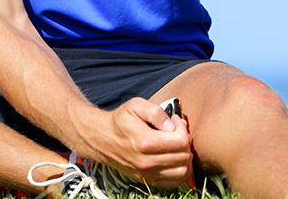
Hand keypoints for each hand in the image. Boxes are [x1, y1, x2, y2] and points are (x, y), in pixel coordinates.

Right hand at [75, 97, 193, 186]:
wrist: (101, 139)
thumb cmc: (120, 121)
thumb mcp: (136, 106)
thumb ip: (156, 112)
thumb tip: (172, 125)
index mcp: (145, 142)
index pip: (181, 141)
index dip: (182, 128)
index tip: (174, 120)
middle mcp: (146, 162)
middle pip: (184, 156)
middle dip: (185, 140)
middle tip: (177, 130)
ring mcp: (147, 173)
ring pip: (182, 171)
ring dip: (186, 157)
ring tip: (178, 144)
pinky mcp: (147, 179)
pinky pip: (174, 181)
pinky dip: (181, 170)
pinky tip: (175, 157)